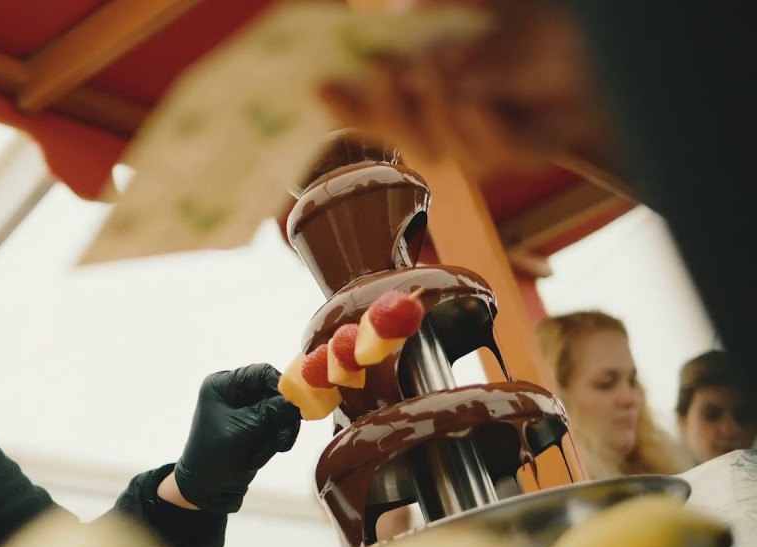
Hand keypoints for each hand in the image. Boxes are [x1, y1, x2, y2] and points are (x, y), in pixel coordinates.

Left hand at [172, 364, 301, 512]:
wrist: (205, 492)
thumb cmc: (213, 457)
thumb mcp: (243, 431)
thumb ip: (271, 412)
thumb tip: (299, 399)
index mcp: (222, 385)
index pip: (260, 373)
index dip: (282, 386)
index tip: (299, 403)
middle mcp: (234, 393)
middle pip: (275, 393)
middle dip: (281, 417)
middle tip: (283, 439)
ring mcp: (246, 411)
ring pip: (281, 412)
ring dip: (280, 432)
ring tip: (273, 449)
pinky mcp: (256, 428)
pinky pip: (278, 427)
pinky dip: (276, 440)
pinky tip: (266, 453)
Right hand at [320, 0, 624, 186]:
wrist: (608, 49)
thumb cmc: (533, 26)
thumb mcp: (474, 11)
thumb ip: (437, 14)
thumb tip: (400, 17)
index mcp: (429, 89)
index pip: (375, 105)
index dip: (346, 103)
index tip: (318, 86)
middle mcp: (451, 119)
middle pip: (402, 134)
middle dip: (386, 107)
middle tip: (382, 71)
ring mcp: (487, 138)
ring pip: (441, 147)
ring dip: (433, 109)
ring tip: (434, 67)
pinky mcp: (526, 148)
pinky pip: (493, 152)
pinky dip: (480, 127)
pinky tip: (476, 103)